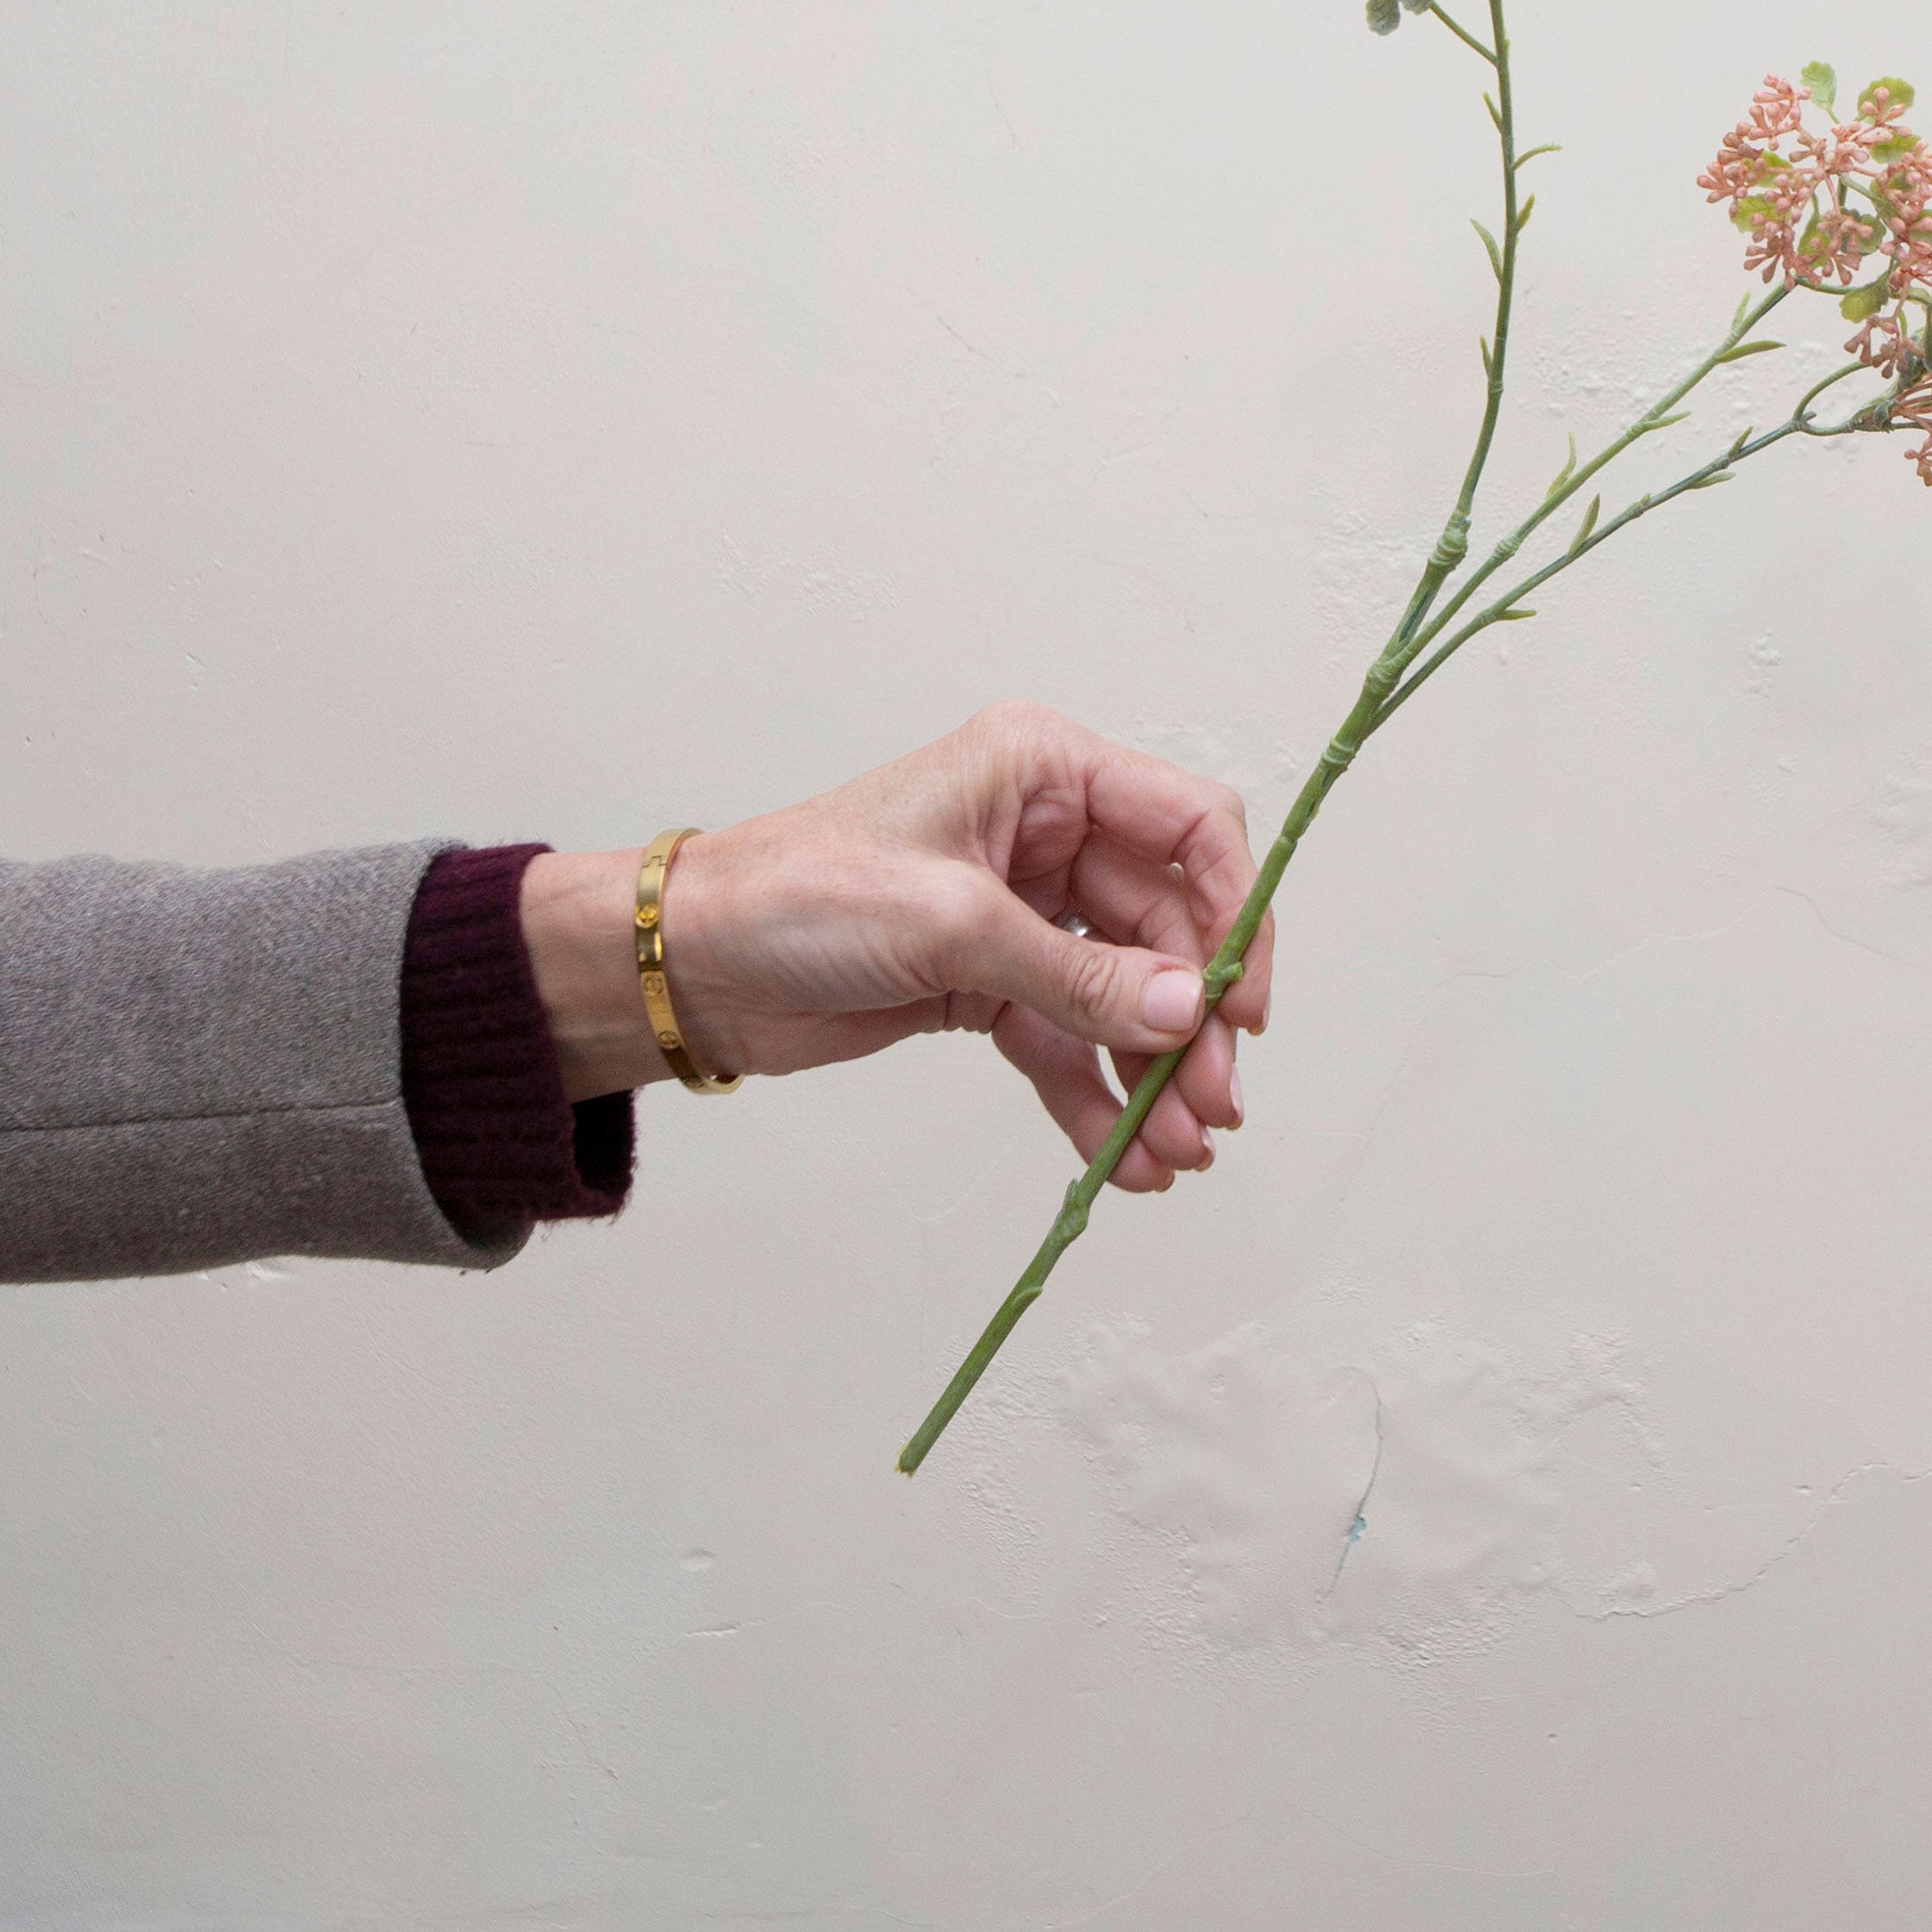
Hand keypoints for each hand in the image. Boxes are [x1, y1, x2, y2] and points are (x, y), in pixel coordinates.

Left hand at [518, 703, 1273, 1190]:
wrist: (692, 964)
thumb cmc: (796, 895)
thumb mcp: (949, 925)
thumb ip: (1076, 975)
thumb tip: (1185, 1014)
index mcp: (1043, 772)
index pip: (1189, 826)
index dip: (1234, 911)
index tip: (1238, 1006)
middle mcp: (1046, 832)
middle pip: (1168, 927)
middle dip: (1193, 1023)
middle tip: (1212, 1108)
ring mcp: (1023, 911)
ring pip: (1126, 994)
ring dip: (1154, 1074)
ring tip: (1174, 1153)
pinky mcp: (990, 981)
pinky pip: (1071, 1039)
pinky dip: (1098, 1096)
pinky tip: (1124, 1159)